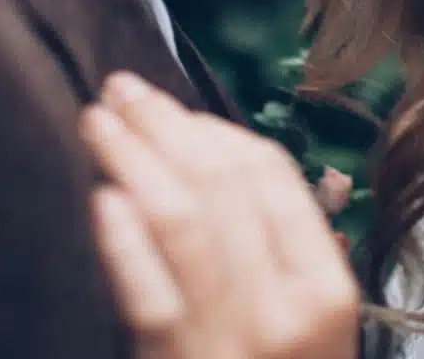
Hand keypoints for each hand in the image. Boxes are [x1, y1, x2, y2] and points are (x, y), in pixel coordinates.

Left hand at [82, 73, 360, 358]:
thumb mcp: (313, 326)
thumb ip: (288, 248)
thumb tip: (232, 159)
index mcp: (325, 288)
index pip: (270, 179)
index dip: (214, 131)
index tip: (173, 109)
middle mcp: (284, 307)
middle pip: (220, 187)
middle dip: (166, 127)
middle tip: (120, 89)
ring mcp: (231, 339)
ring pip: (181, 223)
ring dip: (133, 160)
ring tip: (98, 122)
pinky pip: (147, 293)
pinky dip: (122, 241)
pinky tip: (102, 198)